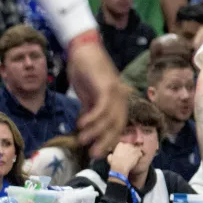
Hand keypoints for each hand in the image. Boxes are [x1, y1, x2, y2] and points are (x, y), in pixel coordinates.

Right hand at [68, 36, 128, 158]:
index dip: (109, 141)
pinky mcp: (107, 87)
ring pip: (110, 119)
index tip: (98, 153)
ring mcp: (116, 93)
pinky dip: (93, 118)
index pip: (117, 127)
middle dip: (105, 142)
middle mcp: (121, 99)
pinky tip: (81, 125)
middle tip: (93, 154)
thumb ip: (89, 111)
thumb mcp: (88, 96)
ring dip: (96, 132)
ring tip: (82, 139)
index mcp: (118, 103)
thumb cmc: (85, 71)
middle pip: (117, 126)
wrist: (83, 49)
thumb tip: (85, 129)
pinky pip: (102, 108)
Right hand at [106, 142, 141, 176]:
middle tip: (132, 154)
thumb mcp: (109, 157)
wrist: (120, 167)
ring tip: (136, 155)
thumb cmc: (114, 163)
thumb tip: (111, 154)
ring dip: (137, 151)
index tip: (127, 151)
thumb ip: (111, 154)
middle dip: (132, 149)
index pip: (126, 143)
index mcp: (120, 144)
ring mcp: (133, 148)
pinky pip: (141, 153)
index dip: (127, 148)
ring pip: (138, 147)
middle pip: (132, 144)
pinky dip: (140, 156)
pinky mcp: (137, 153)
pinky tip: (138, 158)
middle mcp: (127, 144)